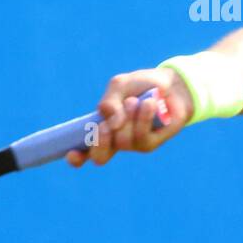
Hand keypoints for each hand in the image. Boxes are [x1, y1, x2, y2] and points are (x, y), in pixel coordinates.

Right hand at [65, 67, 193, 167]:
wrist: (170, 84)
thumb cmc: (141, 86)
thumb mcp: (119, 86)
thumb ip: (109, 103)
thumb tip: (111, 123)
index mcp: (102, 129)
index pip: (84, 151)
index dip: (76, 158)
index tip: (72, 153)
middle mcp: (116, 141)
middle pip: (100, 157)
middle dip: (99, 142)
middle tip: (104, 126)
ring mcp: (133, 144)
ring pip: (121, 141)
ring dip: (127, 118)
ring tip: (135, 101)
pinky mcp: (151, 144)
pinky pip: (141, 136)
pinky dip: (143, 117)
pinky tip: (150, 103)